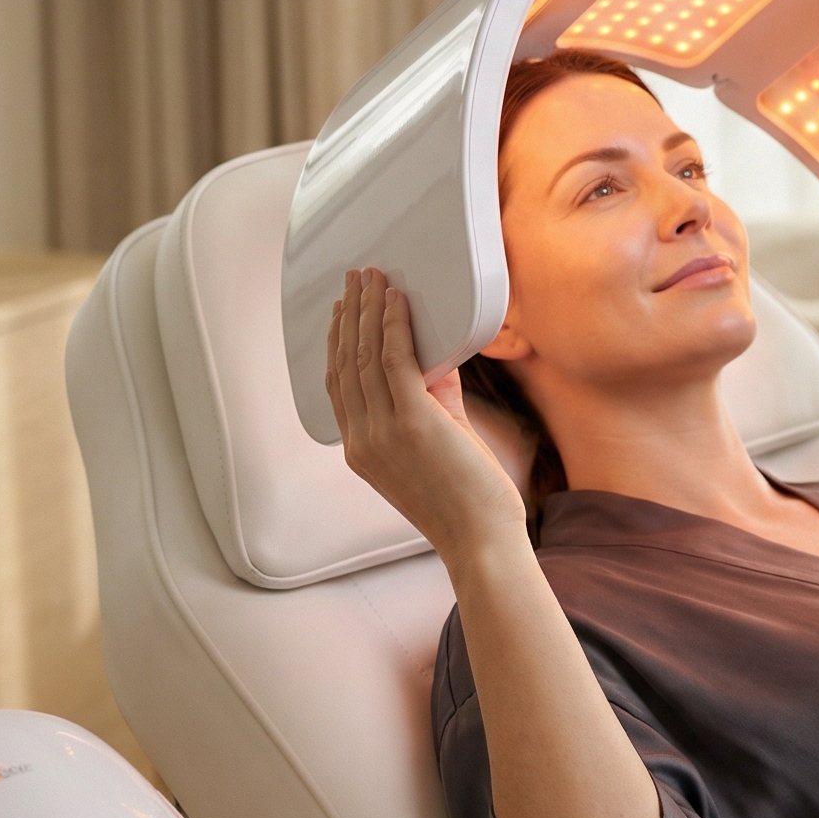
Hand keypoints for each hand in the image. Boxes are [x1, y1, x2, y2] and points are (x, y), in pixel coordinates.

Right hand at [326, 268, 525, 559]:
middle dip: (349, 315)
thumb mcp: (439, 443)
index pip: (339, 385)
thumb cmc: (467, 499)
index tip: (344, 310)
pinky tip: (397, 302)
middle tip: (355, 279)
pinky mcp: (411, 424)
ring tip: (374, 278)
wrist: (480, 539)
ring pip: (365, 357)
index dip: (338, 342)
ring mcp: (382, 433)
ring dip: (368, 311)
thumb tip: (436, 355)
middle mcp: (362, 441)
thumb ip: (434, 399)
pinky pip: (395, 362)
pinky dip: (395, 327)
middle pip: (345, 363)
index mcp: (361, 450)